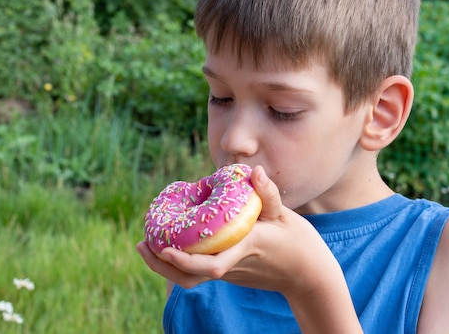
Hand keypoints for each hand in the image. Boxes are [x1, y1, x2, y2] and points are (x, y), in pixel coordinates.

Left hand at [136, 166, 333, 293]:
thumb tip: (254, 171)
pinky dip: (179, 261)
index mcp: (244, 249)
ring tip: (144, 246)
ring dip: (164, 266)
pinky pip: (198, 272)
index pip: (210, 264)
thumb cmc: (298, 243)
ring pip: (191, 278)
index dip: (184, 260)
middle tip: (140, 244)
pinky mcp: (229, 273)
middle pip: (190, 278)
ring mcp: (229, 273)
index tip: (163, 248)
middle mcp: (232, 265)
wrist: (308, 277)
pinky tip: (167, 244)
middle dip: (161, 266)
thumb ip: (268, 194)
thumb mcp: (285, 216)